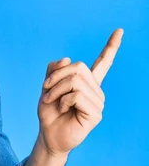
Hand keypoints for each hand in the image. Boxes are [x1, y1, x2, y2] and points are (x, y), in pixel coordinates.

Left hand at [37, 28, 123, 156]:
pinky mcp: (96, 113)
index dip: (111, 46)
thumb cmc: (49, 112)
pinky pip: (76, 96)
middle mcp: (96, 90)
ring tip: (51, 101)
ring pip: (75, 81)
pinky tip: (63, 110)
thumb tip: (66, 59)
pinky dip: (63, 100)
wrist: (48, 134)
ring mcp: (98, 101)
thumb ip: (54, 70)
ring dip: (56, 90)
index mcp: (87, 82)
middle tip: (45, 90)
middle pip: (78, 67)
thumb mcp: (47, 87)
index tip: (120, 31)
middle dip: (56, 77)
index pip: (103, 62)